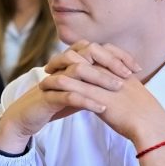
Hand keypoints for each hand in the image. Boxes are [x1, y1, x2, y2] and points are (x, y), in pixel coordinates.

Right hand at [0, 41, 140, 152]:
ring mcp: (54, 79)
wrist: (27, 116)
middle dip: (110, 62)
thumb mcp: (80, 88)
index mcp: (72, 61)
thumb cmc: (56, 101)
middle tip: (129, 75)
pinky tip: (102, 108)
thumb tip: (123, 79)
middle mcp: (63, 65)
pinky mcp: (47, 96)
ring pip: (78, 71)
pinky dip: (87, 101)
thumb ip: (96, 81)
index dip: (118, 55)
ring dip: (100, 78)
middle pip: (88, 53)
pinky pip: (68, 95)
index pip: (97, 49)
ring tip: (118, 88)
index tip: (136, 68)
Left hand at [40, 41, 164, 145]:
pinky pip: (73, 87)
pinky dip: (58, 87)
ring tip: (44, 78)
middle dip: (64, 58)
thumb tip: (112, 90)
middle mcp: (111, 72)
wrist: (150, 125)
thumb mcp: (134, 94)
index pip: (96, 52)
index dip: (79, 53)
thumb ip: (122, 87)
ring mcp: (104, 83)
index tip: (66, 59)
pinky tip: (47, 90)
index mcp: (119, 69)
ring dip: (57, 72)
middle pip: (83, 56)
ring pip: (74, 70)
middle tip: (50, 65)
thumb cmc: (146, 115)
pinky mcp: (98, 97)